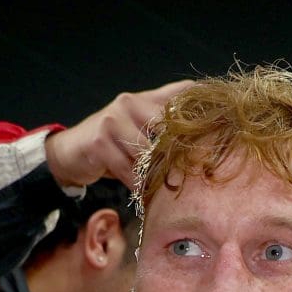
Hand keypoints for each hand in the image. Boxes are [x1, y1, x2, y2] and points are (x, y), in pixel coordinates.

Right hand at [45, 80, 196, 189]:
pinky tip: (143, 193)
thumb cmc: (112, 141)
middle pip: (167, 130)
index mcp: (144, 98)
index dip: (198, 117)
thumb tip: (206, 121)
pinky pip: (129, 170)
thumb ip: (165, 120)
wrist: (71, 152)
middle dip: (177, 154)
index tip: (220, 135)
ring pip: (147, 154)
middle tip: (190, 174)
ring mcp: (112, 121)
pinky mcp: (100, 143)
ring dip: (157, 175)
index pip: (180, 97)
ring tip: (167, 188)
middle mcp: (129, 103)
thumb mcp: (138, 125)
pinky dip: (138, 185)